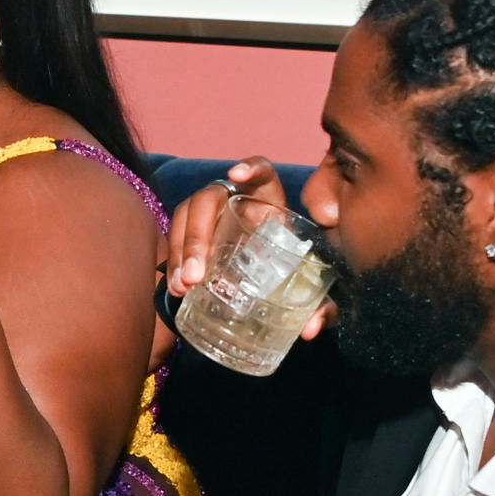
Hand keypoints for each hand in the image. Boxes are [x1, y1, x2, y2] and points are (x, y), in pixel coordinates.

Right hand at [166, 157, 336, 341]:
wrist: (262, 282)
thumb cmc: (289, 273)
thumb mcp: (307, 287)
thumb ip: (319, 305)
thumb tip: (313, 329)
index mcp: (269, 202)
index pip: (262, 172)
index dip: (250, 167)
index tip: (236, 175)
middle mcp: (234, 200)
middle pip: (210, 198)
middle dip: (199, 234)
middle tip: (198, 274)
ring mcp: (209, 213)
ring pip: (187, 216)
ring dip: (182, 251)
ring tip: (184, 286)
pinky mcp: (192, 231)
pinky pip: (176, 237)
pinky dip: (175, 263)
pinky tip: (176, 288)